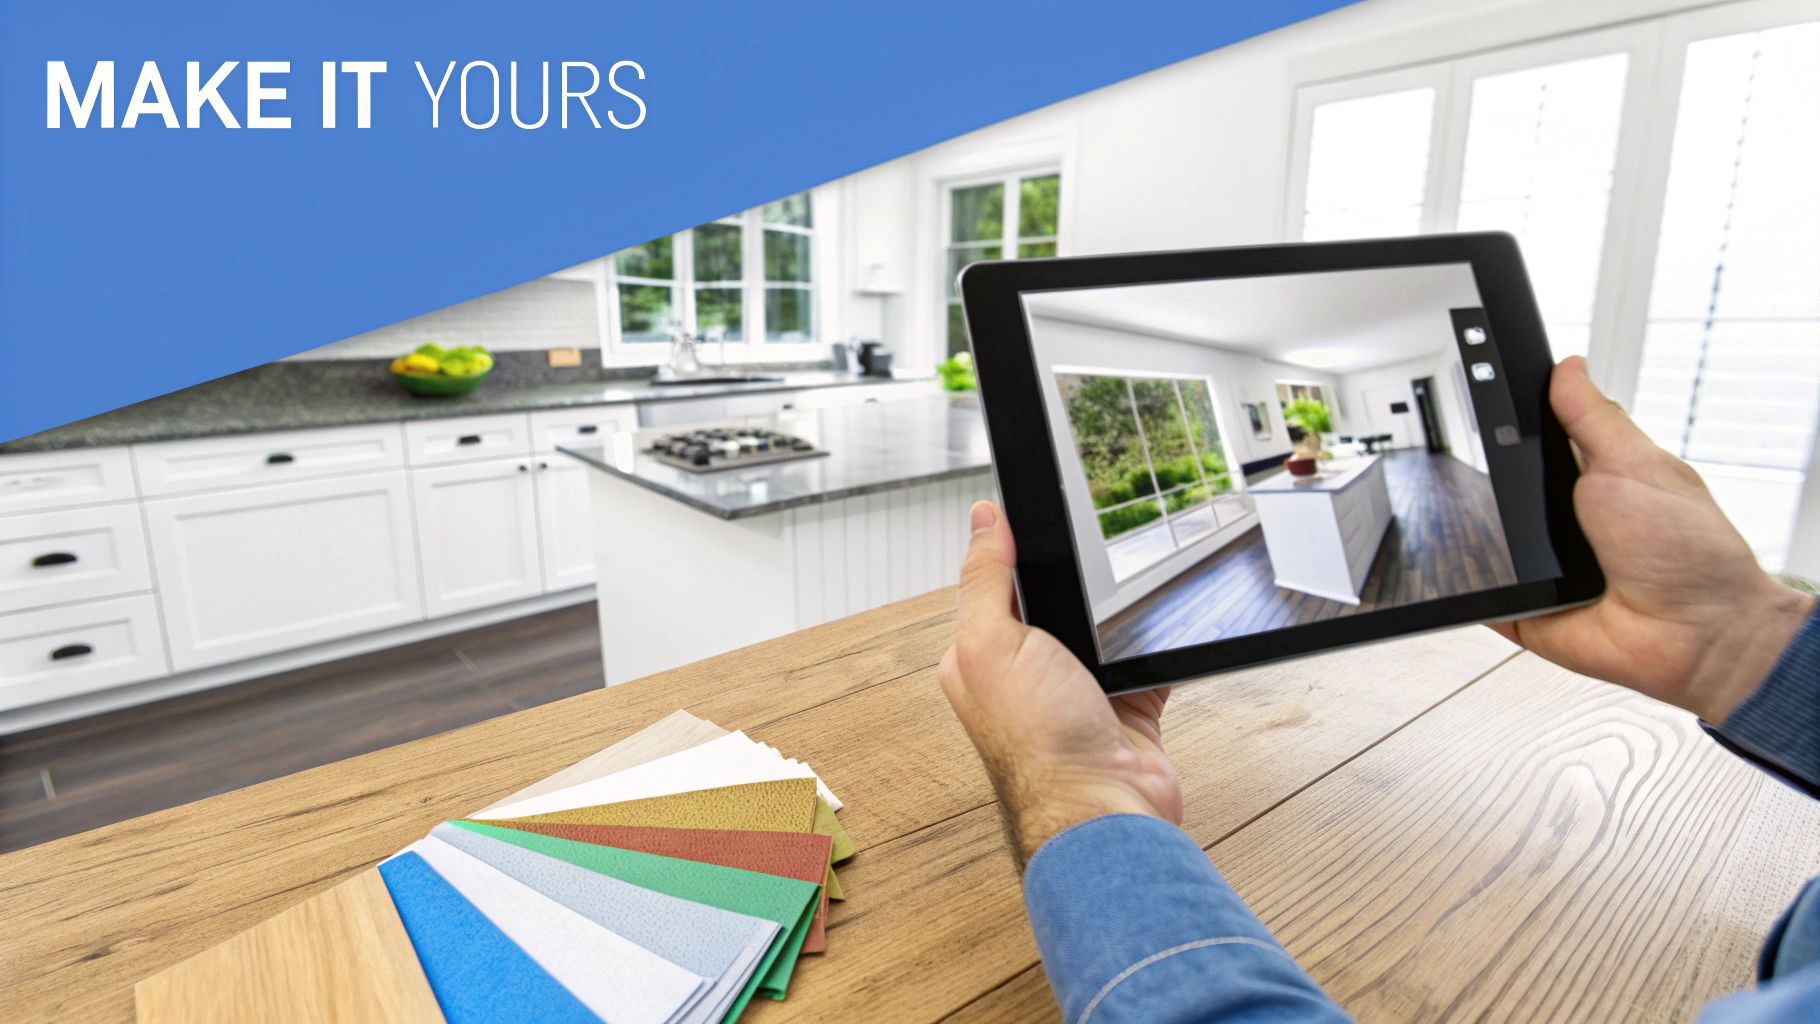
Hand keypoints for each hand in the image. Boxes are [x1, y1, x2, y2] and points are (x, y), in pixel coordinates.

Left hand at [939, 500, 1180, 867]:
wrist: (1105, 812)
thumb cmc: (1037, 745)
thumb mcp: (992, 642)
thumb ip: (984, 579)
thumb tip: (983, 520)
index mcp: (976, 659)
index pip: (991, 588)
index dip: (1013, 553)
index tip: (1039, 517)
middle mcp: (1022, 677)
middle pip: (1051, 606)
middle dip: (1071, 587)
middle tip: (1090, 561)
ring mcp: (1074, 694)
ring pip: (1099, 631)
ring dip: (1114, 619)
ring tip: (1121, 605)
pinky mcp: (1123, 708)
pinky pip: (1143, 661)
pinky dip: (1153, 650)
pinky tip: (1156, 636)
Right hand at [1493, 356, 1814, 722]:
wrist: (1696, 637)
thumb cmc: (1689, 553)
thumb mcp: (1637, 465)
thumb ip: (1594, 418)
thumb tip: (1567, 367)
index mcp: (1591, 480)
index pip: (1535, 442)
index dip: (1506, 423)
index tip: (1474, 396)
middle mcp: (1563, 523)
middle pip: (1500, 489)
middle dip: (1484, 478)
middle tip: (1472, 462)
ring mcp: (1541, 568)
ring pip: (1485, 541)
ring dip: (1478, 534)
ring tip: (1485, 524)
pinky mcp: (1523, 610)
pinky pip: (1481, 595)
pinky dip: (1471, 588)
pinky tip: (1466, 574)